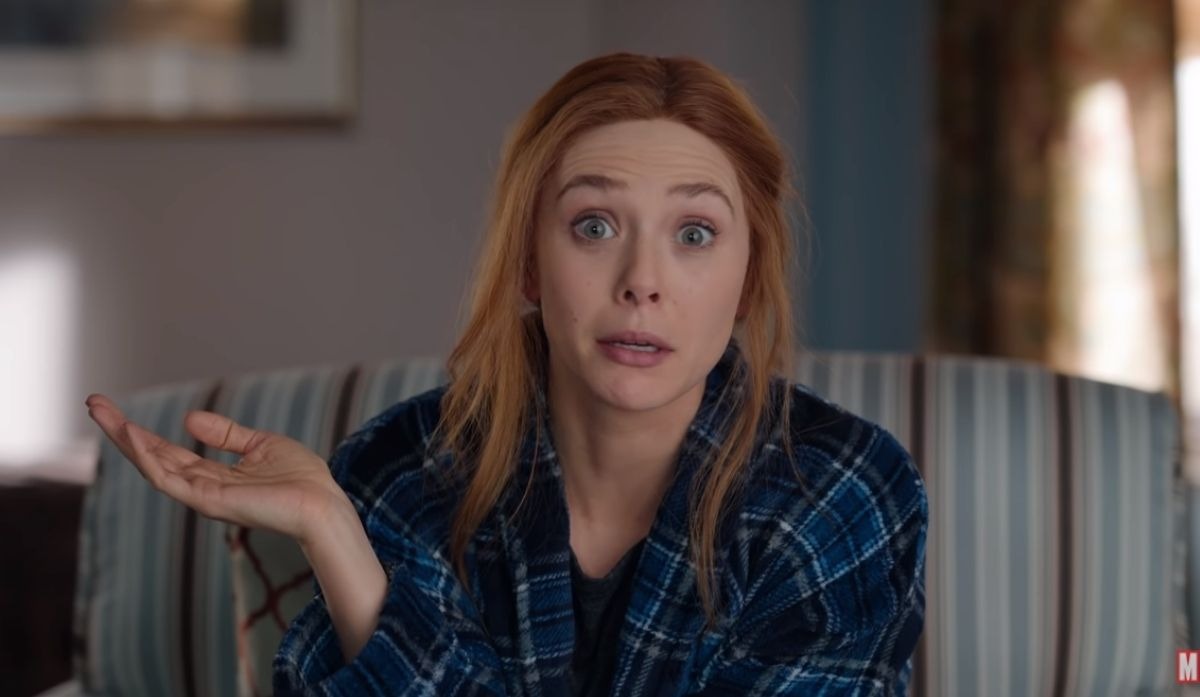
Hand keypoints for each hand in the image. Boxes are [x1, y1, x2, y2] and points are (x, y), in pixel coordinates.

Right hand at [85, 393, 349, 545]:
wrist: (322, 503)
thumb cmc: (301, 479)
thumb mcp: (260, 444)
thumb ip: (225, 434)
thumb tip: (188, 418)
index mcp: (213, 474)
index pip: (167, 451)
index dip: (140, 432)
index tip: (113, 409)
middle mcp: (202, 486)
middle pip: (151, 457)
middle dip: (121, 431)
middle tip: (93, 403)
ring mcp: (203, 496)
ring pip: (152, 467)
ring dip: (125, 440)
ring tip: (101, 413)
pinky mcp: (209, 501)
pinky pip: (170, 479)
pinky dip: (148, 458)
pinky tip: (133, 435)